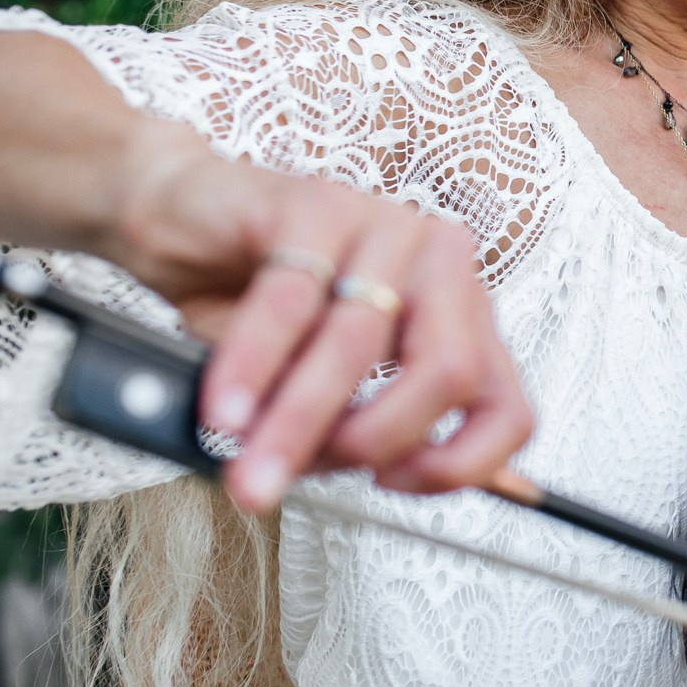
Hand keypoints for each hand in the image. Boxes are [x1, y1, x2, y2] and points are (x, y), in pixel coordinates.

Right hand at [110, 120, 534, 513]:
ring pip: (361, 344)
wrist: (178, 219)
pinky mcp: (318, 202)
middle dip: (369, 441)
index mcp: (462, 314)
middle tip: (299, 476)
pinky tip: (224, 411)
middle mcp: (441, 264)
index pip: (509, 407)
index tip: (392, 484)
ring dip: (296, 422)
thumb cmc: (254, 302)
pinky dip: (252, 369)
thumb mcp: (317, 383)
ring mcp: (386, 224)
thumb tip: (371, 480)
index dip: (463, 464)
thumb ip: (354, 429)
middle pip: (448, 373)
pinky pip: (289, 304)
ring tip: (246, 469)